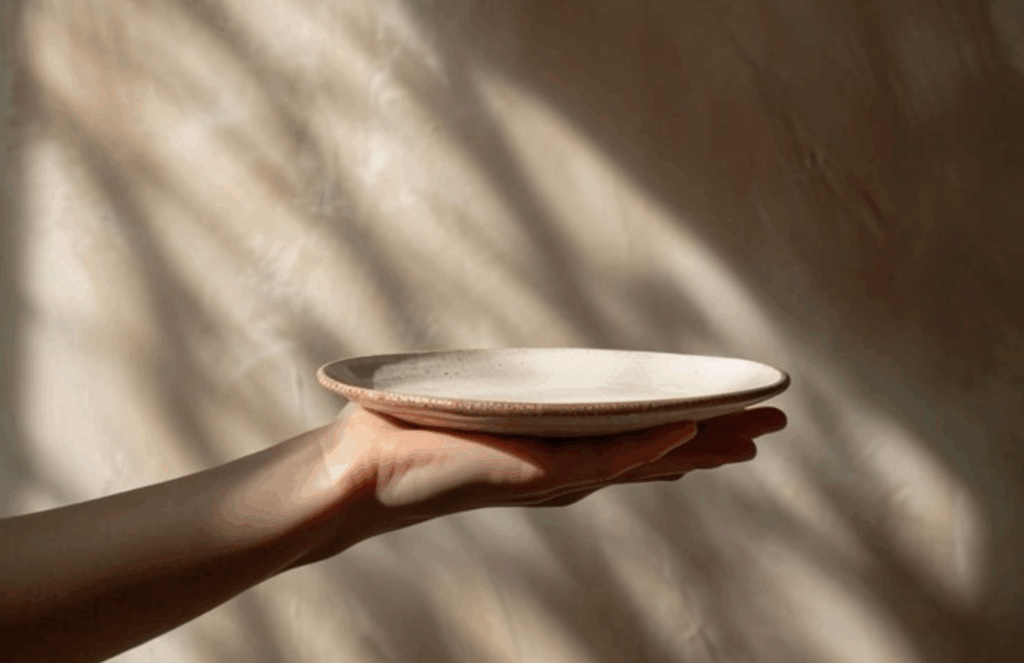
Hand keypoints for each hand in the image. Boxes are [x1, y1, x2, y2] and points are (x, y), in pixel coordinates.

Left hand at [292, 404, 786, 565]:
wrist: (363, 468)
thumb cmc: (407, 433)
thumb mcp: (475, 402)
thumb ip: (508, 392)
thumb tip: (519, 369)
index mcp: (557, 446)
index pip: (636, 437)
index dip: (686, 427)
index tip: (729, 414)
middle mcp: (565, 464)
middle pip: (657, 452)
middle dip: (716, 438)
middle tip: (771, 424)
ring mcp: (555, 471)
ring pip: (645, 459)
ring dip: (700, 444)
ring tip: (753, 433)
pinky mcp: (534, 473)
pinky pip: (603, 461)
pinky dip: (647, 450)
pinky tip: (686, 437)